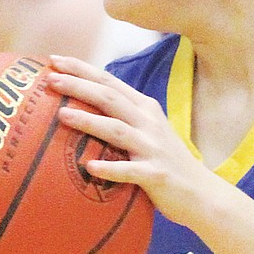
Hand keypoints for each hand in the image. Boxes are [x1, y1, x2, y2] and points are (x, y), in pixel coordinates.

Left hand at [47, 55, 215, 225]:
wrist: (202, 194)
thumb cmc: (165, 162)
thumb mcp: (147, 132)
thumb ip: (122, 117)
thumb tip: (82, 107)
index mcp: (145, 108)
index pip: (109, 81)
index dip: (82, 69)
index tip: (54, 59)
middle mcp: (149, 123)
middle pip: (109, 97)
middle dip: (79, 85)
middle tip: (50, 79)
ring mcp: (153, 148)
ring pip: (117, 129)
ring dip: (89, 121)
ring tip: (62, 115)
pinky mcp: (157, 175)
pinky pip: (130, 171)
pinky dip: (110, 168)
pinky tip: (90, 167)